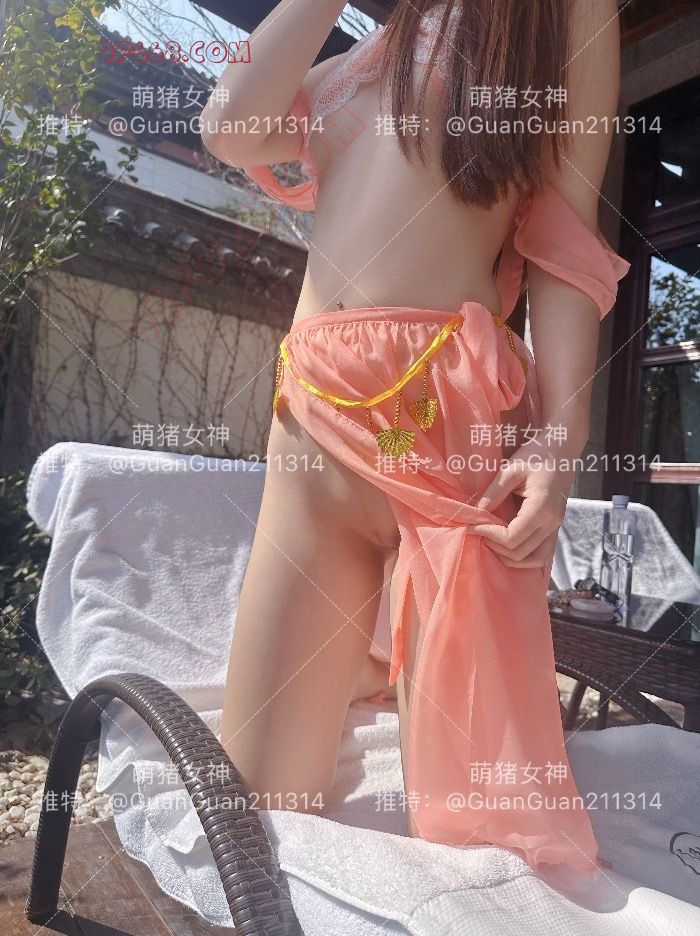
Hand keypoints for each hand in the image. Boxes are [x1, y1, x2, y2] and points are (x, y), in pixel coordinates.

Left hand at [470, 440, 574, 571]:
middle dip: (494, 545)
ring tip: (490, 540)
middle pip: (519, 552)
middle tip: (477, 530)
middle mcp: (551, 523)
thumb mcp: (510, 469)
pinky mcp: (554, 528)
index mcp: (541, 509)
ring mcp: (555, 528)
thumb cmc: (537, 454)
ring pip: (532, 560)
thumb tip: (474, 514)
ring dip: (508, 556)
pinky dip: (523, 557)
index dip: (487, 535)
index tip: (470, 525)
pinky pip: (540, 554)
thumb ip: (493, 493)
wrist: (563, 448)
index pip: (511, 537)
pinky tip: (506, 546)